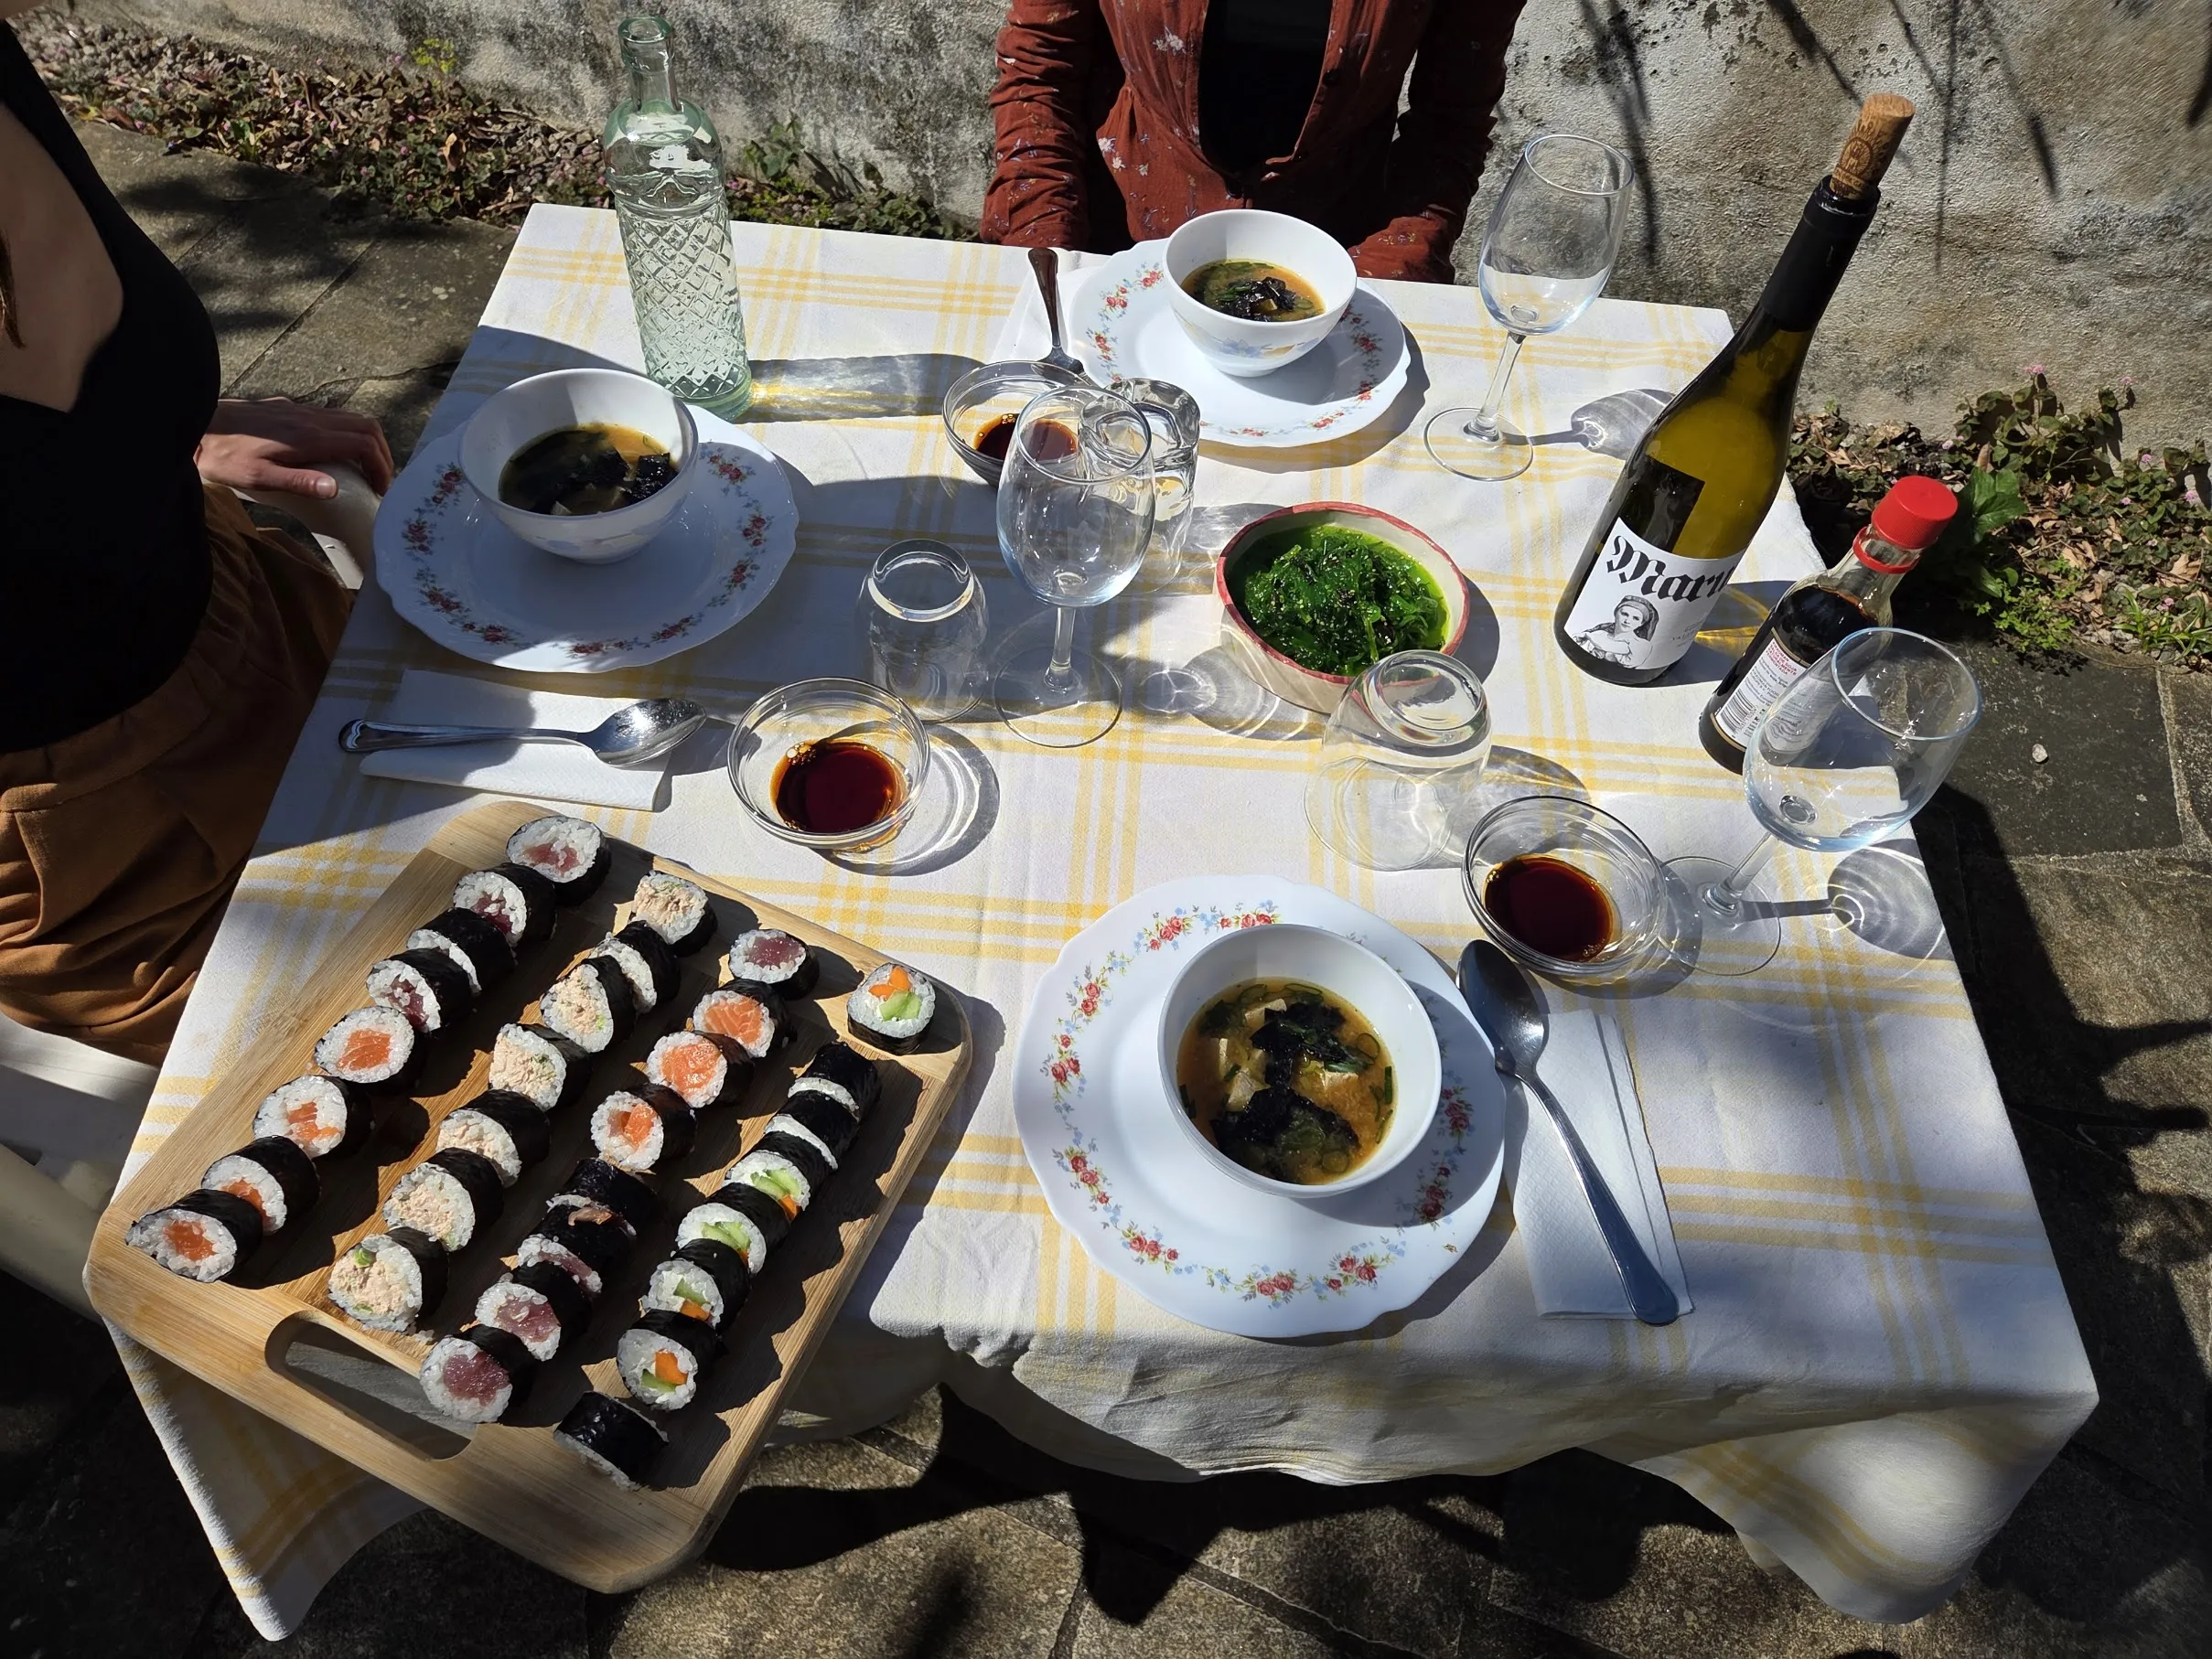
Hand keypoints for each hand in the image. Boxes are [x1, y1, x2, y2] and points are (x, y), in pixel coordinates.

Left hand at [196, 398, 395, 498]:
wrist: (193, 425)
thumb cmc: (223, 457)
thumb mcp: (258, 478)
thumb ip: (299, 482)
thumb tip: (335, 488)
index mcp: (308, 437)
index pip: (363, 443)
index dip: (380, 466)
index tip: (380, 488)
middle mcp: (309, 418)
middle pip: (365, 426)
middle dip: (382, 453)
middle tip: (381, 479)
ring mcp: (299, 409)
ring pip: (350, 418)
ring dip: (366, 442)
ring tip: (364, 469)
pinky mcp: (288, 408)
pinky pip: (331, 416)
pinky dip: (347, 434)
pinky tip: (334, 454)